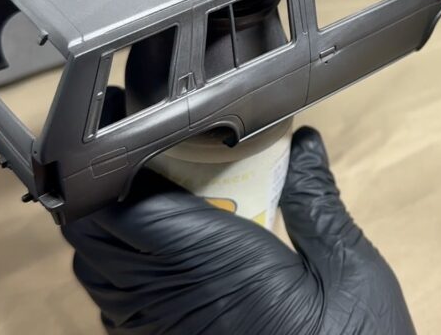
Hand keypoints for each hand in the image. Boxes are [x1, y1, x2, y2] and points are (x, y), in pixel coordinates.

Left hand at [62, 127, 415, 334]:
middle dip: (111, 188)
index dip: (114, 164)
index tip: (133, 127)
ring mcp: (158, 333)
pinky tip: (171, 250)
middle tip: (153, 153)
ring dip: (115, 226)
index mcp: (210, 265)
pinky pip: (117, 305)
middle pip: (93, 235)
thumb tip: (304, 145)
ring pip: (97, 271)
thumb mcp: (347, 268)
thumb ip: (316, 201)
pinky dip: (125, 268)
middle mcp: (166, 303)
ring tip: (161, 194)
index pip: (120, 205)